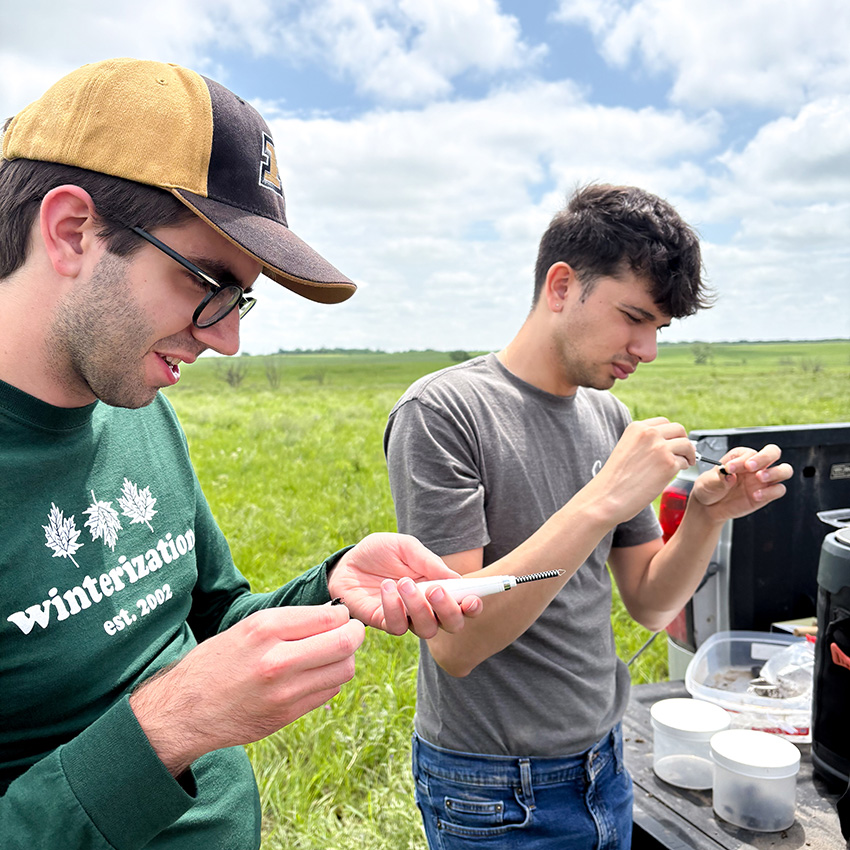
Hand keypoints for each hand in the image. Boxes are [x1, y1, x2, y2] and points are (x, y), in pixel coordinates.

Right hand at [130, 606, 364, 775]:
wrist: (184, 710)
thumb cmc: (217, 662)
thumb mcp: (246, 629)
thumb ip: (288, 623)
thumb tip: (332, 616)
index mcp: (264, 629)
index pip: (328, 617)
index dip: (342, 615)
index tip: (340, 616)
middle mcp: (276, 659)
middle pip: (344, 643)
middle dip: (355, 634)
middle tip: (352, 632)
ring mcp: (283, 691)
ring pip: (343, 670)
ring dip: (346, 659)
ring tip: (333, 654)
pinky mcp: (286, 715)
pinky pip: (329, 692)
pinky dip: (331, 681)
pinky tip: (317, 675)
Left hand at [328, 532, 482, 637]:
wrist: (348, 561)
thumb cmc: (380, 552)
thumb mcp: (406, 547)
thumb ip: (429, 562)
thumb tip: (457, 578)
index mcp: (439, 587)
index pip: (464, 605)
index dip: (473, 606)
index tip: (472, 599)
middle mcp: (427, 607)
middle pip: (451, 624)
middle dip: (448, 610)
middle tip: (435, 590)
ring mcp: (407, 618)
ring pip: (426, 629)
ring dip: (418, 607)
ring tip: (403, 582)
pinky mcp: (384, 623)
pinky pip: (397, 626)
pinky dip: (394, 607)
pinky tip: (386, 588)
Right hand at [587, 417, 693, 523]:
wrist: (607, 497)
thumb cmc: (614, 479)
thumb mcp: (626, 448)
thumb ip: (644, 442)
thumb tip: (668, 443)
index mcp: (637, 427)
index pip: (664, 422)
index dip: (671, 434)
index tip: (672, 443)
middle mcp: (650, 433)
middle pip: (679, 429)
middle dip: (683, 441)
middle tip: (682, 453)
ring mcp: (660, 448)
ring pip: (687, 445)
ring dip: (687, 455)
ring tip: (682, 465)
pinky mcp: (668, 464)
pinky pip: (684, 462)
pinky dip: (681, 469)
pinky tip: (671, 475)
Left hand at [691, 443, 791, 520]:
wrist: (709, 507)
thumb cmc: (709, 488)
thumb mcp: (708, 482)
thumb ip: (719, 478)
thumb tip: (728, 475)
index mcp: (740, 457)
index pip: (749, 452)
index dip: (741, 460)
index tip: (729, 468)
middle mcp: (755, 466)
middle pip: (773, 452)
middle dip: (764, 456)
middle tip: (750, 467)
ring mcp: (762, 480)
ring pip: (784, 470)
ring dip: (774, 472)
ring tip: (759, 478)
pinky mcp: (766, 494)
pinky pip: (779, 490)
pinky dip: (771, 492)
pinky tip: (755, 496)